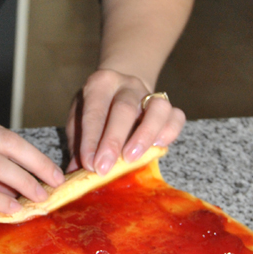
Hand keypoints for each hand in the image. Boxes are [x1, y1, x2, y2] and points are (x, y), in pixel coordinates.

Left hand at [65, 68, 185, 174]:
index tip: (88, 164)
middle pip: (124, 109)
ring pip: (157, 108)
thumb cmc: (97, 108)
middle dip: (113, 141)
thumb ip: (78, 141)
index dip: (91, 139)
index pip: (95, 111)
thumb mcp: (80, 118)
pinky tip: (158, 147)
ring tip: (132, 159)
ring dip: (144, 136)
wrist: (121, 87)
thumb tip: (76, 170)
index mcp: (101, 83)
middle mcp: (127, 85)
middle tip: (104, 168)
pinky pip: (176, 116)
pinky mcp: (167, 105)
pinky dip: (170, 132)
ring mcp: (149, 93)